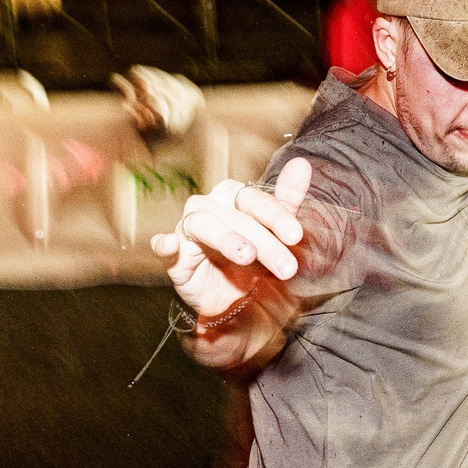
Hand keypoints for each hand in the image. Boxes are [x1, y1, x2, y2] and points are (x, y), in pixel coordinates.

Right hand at [151, 157, 312, 321]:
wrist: (231, 303)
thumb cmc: (253, 263)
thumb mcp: (276, 236)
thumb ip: (288, 202)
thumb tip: (302, 164)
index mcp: (234, 197)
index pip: (255, 199)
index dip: (276, 216)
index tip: (296, 236)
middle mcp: (209, 207)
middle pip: (236, 217)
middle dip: (264, 242)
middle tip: (286, 267)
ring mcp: (188, 229)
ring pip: (205, 226)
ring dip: (227, 240)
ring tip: (247, 256)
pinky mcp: (174, 255)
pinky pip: (165, 246)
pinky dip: (165, 244)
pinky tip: (170, 244)